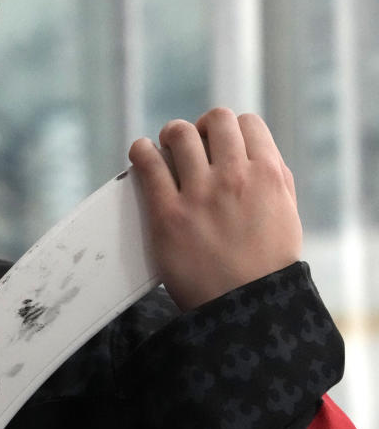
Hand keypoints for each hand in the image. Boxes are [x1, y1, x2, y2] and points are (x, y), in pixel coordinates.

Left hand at [128, 108, 302, 310]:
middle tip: (192, 141)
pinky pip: (148, 165)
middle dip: (202, 127)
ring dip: (171, 135)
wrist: (244, 309)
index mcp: (268, 175)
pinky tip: (141, 153)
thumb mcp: (287, 216)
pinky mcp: (168, 214)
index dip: (232, 128)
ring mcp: (200, 194)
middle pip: (215, 120)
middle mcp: (234, 177)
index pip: (247, 123)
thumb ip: (275, 180)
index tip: (220, 140)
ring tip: (165, 146)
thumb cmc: (267, 268)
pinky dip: (142, 151)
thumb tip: (257, 152)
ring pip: (180, 134)